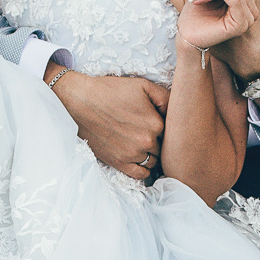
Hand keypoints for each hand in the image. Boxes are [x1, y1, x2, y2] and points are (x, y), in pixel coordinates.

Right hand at [52, 71, 167, 181]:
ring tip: (145, 145)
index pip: (173, 132)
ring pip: (154, 161)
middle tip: (152, 133)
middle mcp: (146, 142)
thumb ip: (165, 97)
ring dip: (152, 154)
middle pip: (164, 147)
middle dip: (161, 141)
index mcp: (156, 123)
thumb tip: (179, 108)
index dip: (167, 127)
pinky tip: (142, 161)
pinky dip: (144, 170)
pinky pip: (140, 174)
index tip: (160, 122)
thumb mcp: (142, 85)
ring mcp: (132, 154)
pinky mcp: (118, 162)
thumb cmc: (110, 90)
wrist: (80, 101)